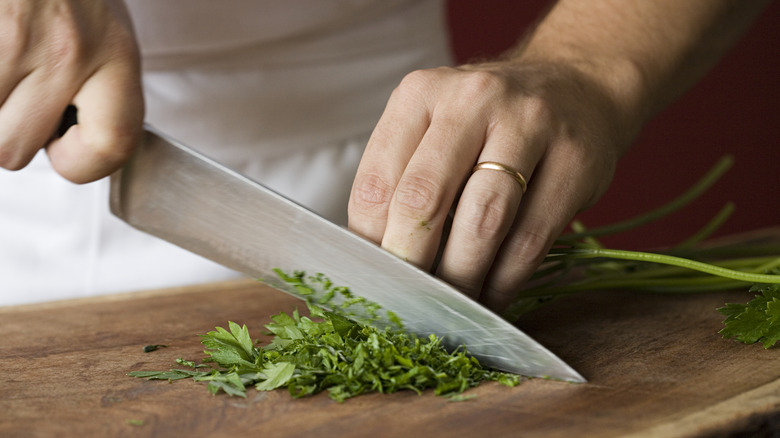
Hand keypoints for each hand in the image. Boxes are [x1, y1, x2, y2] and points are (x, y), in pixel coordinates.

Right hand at [0, 0, 143, 182]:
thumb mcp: (104, 34)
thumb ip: (100, 93)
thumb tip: (70, 150)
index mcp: (114, 54)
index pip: (114, 143)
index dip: (84, 165)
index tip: (66, 152)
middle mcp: (67, 49)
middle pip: (14, 149)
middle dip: (7, 131)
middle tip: (15, 93)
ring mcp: (13, 38)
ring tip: (5, 66)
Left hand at [348, 61, 636, 311]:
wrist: (576, 86)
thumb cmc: (489, 122)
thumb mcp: (435, 127)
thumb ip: (402, 179)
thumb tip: (377, 260)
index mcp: (420, 93)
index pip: (376, 182)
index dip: (370, 243)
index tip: (375, 280)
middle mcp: (472, 100)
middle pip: (424, 199)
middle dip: (411, 265)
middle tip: (408, 303)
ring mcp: (530, 126)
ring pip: (482, 223)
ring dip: (461, 280)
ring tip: (450, 308)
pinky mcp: (575, 162)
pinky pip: (530, 240)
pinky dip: (504, 282)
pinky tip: (491, 298)